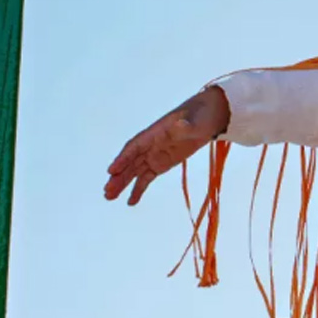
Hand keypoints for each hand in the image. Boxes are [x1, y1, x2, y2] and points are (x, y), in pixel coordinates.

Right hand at [104, 86, 229, 205]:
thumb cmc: (201, 115)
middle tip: (107, 192)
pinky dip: (138, 189)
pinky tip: (130, 202)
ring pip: (134, 171)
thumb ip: (186, 126)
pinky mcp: (162, 164)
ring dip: (122, 183)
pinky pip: (146, 177)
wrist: (209, 117)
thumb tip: (180, 124)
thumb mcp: (196, 121)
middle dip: (118, 176)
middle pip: (130, 162)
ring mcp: (155, 155)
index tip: (112, 170)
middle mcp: (150, 144)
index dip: (123, 158)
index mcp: (155, 133)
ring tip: (109, 197)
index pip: (134, 146)